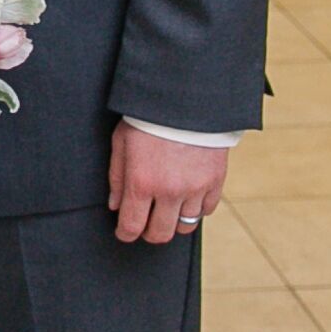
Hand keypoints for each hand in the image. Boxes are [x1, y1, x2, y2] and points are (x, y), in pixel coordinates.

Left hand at [108, 123, 228, 245]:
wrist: (187, 97)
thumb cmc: (149, 116)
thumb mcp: (121, 141)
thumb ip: (117, 176)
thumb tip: (115, 205)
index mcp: (141, 182)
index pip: (132, 227)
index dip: (126, 234)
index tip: (125, 231)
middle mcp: (169, 191)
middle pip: (160, 234)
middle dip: (149, 232)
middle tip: (146, 221)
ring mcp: (195, 188)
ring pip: (185, 226)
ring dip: (174, 220)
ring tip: (168, 206)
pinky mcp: (215, 181)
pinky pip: (207, 211)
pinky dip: (197, 208)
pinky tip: (188, 196)